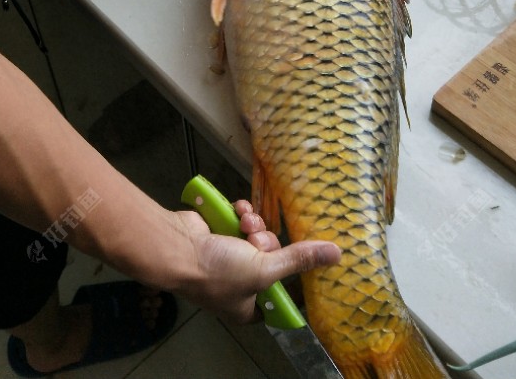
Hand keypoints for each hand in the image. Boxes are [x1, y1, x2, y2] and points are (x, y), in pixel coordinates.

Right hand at [173, 203, 340, 322]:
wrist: (178, 246)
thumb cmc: (219, 270)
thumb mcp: (264, 269)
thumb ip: (299, 260)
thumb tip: (338, 255)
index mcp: (248, 305)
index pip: (280, 293)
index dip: (287, 275)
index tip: (291, 259)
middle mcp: (239, 284)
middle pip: (271, 257)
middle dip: (266, 241)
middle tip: (255, 239)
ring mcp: (228, 257)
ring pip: (257, 235)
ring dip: (254, 224)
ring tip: (244, 222)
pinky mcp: (219, 234)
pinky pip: (241, 221)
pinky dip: (240, 213)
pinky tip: (237, 209)